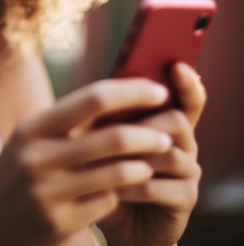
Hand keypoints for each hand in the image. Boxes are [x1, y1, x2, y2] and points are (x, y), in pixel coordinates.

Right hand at [0, 77, 174, 245]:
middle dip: (148, 134)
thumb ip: (68, 123)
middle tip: (168, 133)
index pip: (91, 100)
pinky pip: (107, 202)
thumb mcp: (31, 140)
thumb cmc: (18, 171)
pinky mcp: (60, 223)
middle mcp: (38, 157)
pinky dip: (120, 193)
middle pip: (112, 138)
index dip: (130, 92)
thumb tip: (121, 99)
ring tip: (152, 160)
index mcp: (32, 128)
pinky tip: (120, 190)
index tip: (158, 90)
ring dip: (143, 165)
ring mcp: (49, 193)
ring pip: (117, 173)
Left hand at [97, 62, 206, 245]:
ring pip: (168, 153)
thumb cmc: (106, 170)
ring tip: (105, 161)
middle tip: (115, 130)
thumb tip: (93, 97)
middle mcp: (183, 144)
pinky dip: (132, 185)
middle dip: (143, 124)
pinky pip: (159, 186)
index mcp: (166, 123)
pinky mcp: (185, 200)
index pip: (187, 98)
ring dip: (134, 156)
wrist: (112, 216)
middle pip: (176, 120)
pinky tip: (112, 188)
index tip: (176, 65)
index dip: (186, 83)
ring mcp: (188, 172)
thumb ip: (108, 119)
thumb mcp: (104, 141)